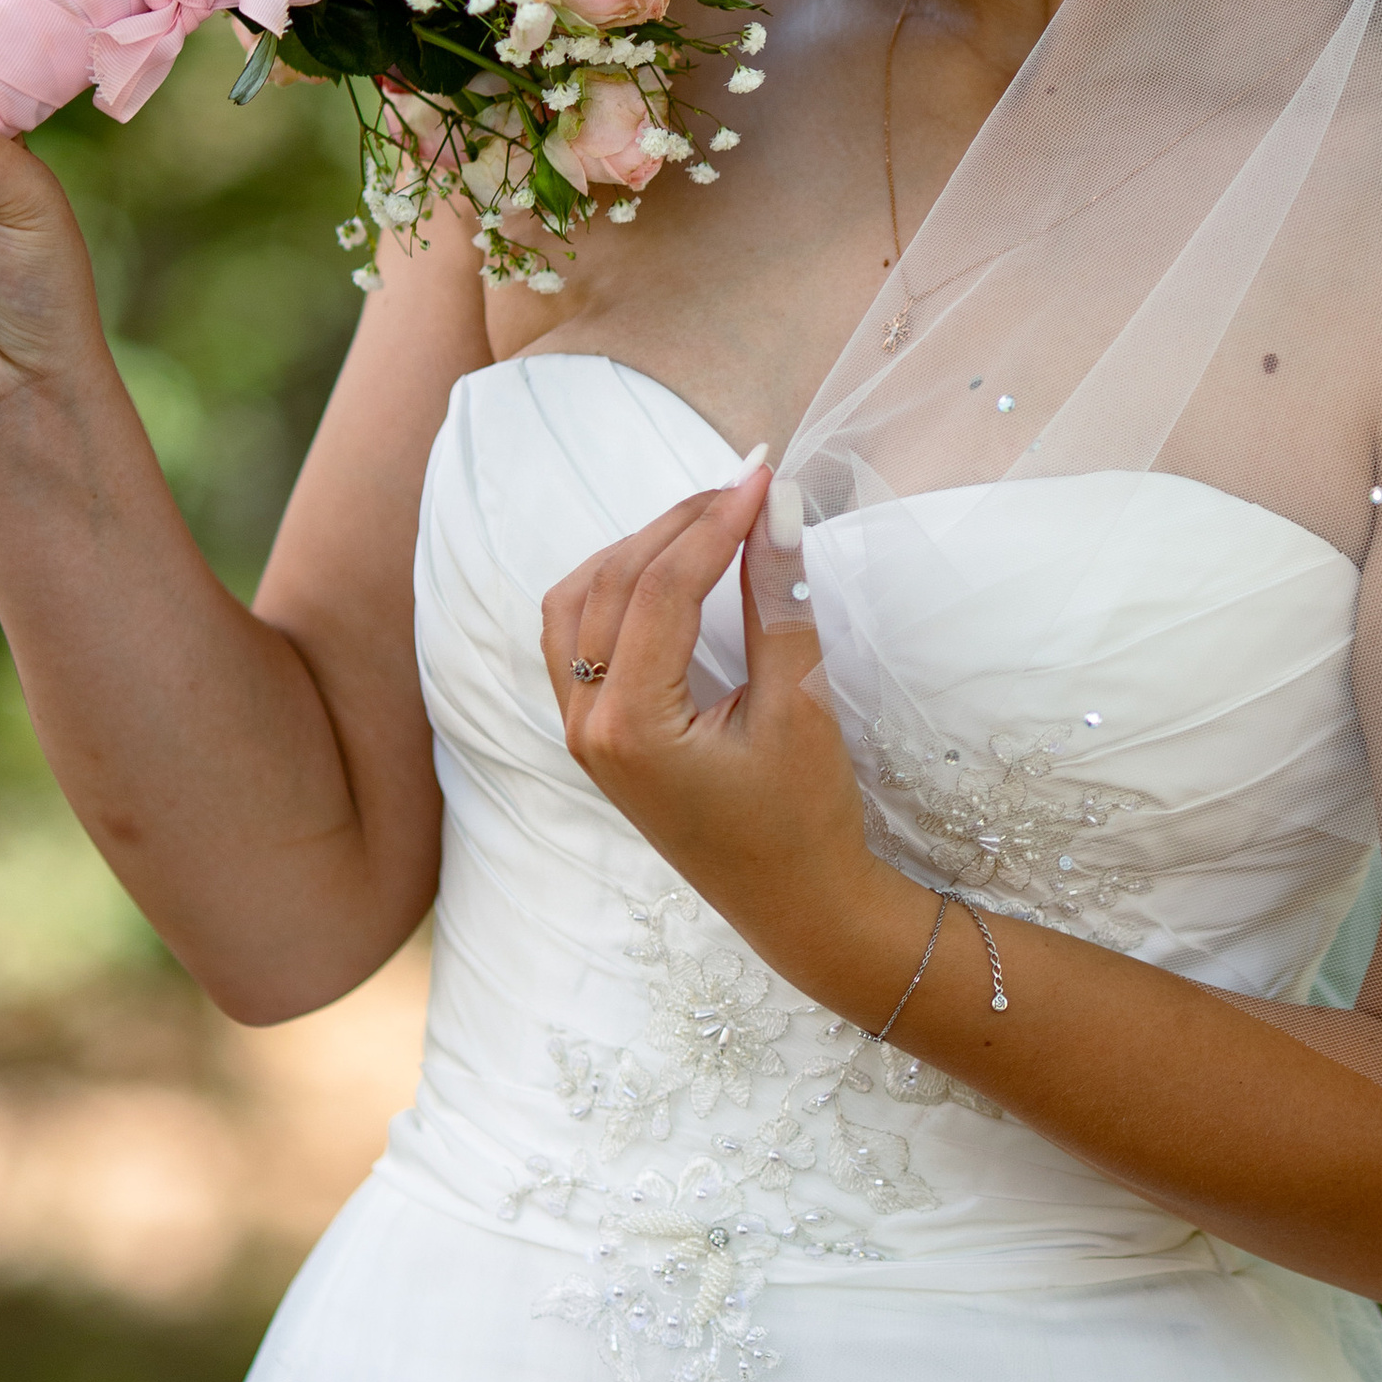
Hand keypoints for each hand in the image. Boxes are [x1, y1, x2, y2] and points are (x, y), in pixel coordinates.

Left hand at [541, 464, 911, 1009]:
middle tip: (748, 484)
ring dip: (637, 549)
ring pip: (579, 602)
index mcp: (629, 727)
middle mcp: (586, 726)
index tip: (766, 475)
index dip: (717, 522)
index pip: (663, 589)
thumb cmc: (805, 820)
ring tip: (711, 518)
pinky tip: (666, 568)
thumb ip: (778, 601)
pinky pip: (576, 637)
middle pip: (614, 584)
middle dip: (680, 524)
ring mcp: (581, 732)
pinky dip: (613, 587)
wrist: (796, 906)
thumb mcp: (800, 705)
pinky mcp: (594, 735)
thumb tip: (777, 507)